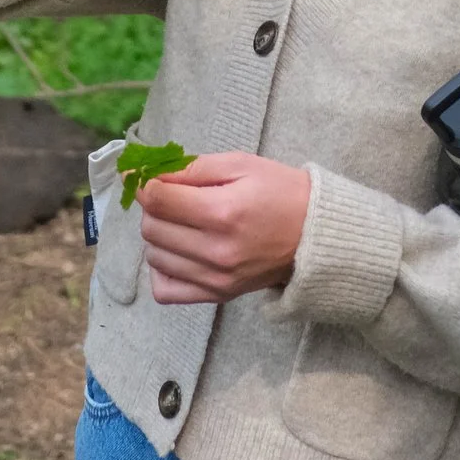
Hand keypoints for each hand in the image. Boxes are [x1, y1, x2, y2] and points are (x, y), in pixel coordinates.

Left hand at [137, 151, 310, 304]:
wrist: (315, 235)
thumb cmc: (280, 192)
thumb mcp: (240, 164)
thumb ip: (191, 168)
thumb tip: (148, 173)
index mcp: (223, 212)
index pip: (158, 199)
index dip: (143, 182)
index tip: (144, 175)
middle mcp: (216, 250)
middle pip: (152, 228)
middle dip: (153, 207)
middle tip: (171, 196)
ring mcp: (215, 278)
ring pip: (154, 256)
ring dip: (157, 235)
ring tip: (180, 222)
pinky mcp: (217, 295)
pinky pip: (165, 290)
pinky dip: (162, 269)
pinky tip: (177, 252)